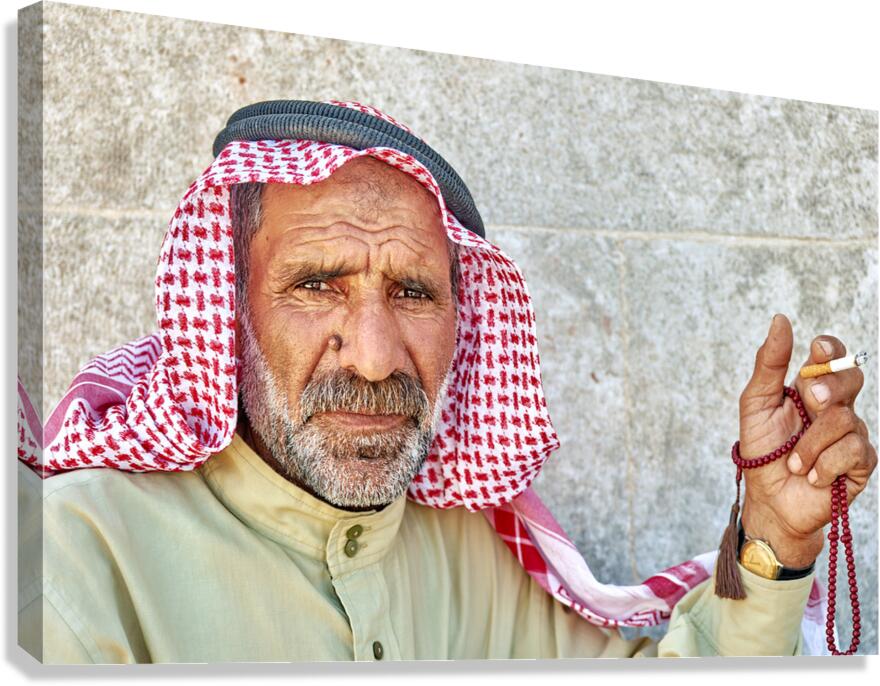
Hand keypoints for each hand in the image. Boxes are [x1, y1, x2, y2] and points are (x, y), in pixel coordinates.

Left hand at [737, 314, 876, 567]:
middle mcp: (836, 406)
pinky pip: (853, 450)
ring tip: (795, 462)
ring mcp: (852, 433)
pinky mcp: (862, 462)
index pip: (833, 356)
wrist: (770, 499)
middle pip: (851, 378)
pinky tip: (813, 476)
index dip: (831, 349)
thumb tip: (780, 320)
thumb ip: (770, 364)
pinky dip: (825, 465)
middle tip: (808, 402)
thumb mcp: (756, 404)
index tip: (818, 349)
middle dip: (829, 388)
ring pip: (845, 419)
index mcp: (810, 387)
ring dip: (811, 445)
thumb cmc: (763, 451)